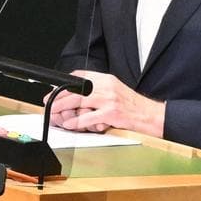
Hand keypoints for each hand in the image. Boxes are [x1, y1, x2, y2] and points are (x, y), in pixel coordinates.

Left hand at [45, 70, 164, 136]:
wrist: (151, 115)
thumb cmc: (134, 106)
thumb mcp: (116, 91)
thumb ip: (99, 90)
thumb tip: (80, 94)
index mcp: (107, 79)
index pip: (81, 76)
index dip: (66, 82)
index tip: (56, 88)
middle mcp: (107, 86)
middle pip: (76, 89)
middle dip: (59, 96)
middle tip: (49, 101)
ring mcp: (109, 100)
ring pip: (78, 102)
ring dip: (63, 108)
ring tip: (54, 113)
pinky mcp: (111, 114)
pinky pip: (87, 118)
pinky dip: (75, 122)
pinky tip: (69, 124)